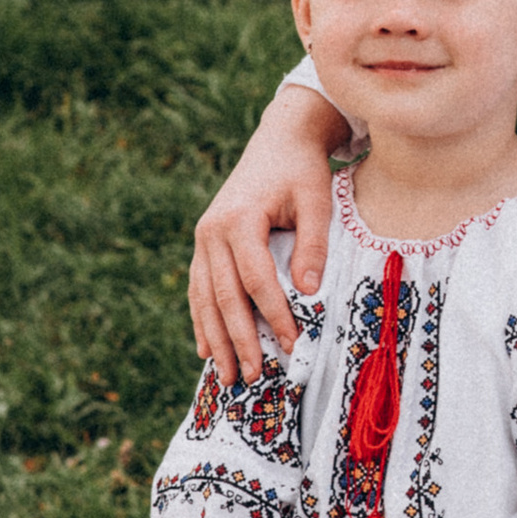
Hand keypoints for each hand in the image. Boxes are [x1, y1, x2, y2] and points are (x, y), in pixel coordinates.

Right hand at [190, 87, 348, 381]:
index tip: (292, 344)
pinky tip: (206, 348)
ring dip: (214, 339)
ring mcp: (203, 237)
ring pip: (204, 297)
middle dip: (238, 340)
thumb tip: (308, 292)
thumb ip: (313, 245)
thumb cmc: (302, 171)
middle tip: (250, 376)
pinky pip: (199, 288)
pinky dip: (202, 319)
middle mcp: (212, 230)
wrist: (278, 141)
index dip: (273, 315)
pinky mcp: (204, 243)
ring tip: (226, 375)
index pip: (256, 280)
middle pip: (224, 296)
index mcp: (240, 219)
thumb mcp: (317, 200)